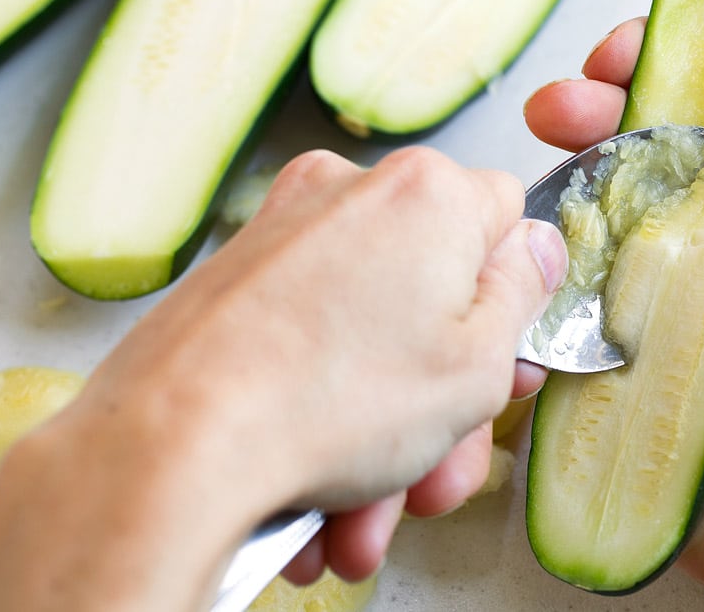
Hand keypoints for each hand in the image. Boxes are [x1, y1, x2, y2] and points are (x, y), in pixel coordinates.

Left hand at [0, 147, 564, 608]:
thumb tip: (534, 253)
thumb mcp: (478, 365)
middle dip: (443, 394)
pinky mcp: (234, 277)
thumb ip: (523, 295)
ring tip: (365, 512)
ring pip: (370, 330)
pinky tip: (320, 487)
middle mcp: (353, 192)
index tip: (504, 357)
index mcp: (428, 193)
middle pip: (434, 292)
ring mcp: (286, 232)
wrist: (169, 447)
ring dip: (382, 428)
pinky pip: (310, 340)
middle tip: (440, 464)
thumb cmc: (330, 404)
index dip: (515, 297)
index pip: (508, 220)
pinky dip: (323, 407)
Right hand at [525, 0, 703, 591]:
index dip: (656, 51)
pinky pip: (555, 274)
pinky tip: (523, 236)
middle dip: (589, 101)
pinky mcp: (606, 334)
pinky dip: (534, 247)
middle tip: (561, 105)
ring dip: (552, 163)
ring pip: (583, 195)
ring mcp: (650, 276)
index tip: (623, 48)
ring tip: (538, 156)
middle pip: (628, 132)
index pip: (701, 83)